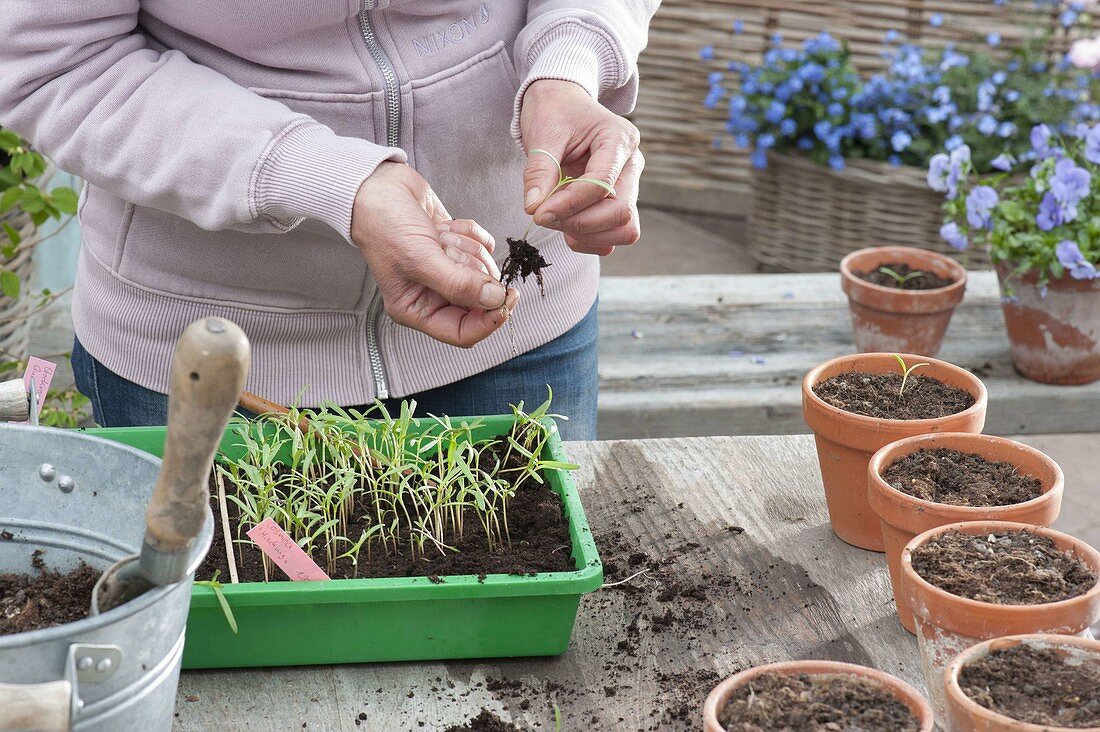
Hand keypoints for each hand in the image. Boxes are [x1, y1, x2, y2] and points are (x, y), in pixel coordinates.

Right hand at [351, 162, 517, 347]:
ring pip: (485, 271)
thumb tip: (495, 300)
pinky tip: (447, 226)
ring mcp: (448, 271)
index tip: (506, 298)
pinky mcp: (458, 248)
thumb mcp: (420, 260)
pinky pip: (485, 247)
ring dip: (468, 249)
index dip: (489, 320)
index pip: (462, 333)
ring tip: (440, 236)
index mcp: (417, 310)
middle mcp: (434, 295)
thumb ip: (459, 285)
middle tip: (450, 251)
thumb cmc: (385, 226)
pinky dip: (471, 233)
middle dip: (472, 271)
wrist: (378, 187)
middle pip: (480, 300)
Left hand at [519, 79, 643, 255]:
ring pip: (624, 229)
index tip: (538, 213)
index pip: (601, 184)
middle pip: (621, 212)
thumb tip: (534, 208)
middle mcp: (631, 164)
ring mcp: (629, 185)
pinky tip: (567, 225)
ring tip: (557, 221)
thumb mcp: (542, 134)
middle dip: (580, 223)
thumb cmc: (554, 112)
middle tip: (546, 217)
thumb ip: (539, 171)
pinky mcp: (619, 201)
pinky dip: (591, 239)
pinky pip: (615, 235)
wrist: (561, 103)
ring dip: (588, 235)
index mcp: (619, 139)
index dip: (568, 205)